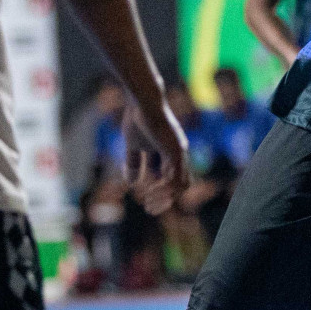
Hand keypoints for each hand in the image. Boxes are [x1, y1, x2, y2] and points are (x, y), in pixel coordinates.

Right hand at [122, 98, 189, 214]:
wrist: (142, 101)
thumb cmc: (137, 118)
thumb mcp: (133, 145)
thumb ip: (133, 163)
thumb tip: (130, 183)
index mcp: (170, 153)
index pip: (170, 178)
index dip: (159, 191)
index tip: (144, 199)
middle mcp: (178, 155)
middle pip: (180, 184)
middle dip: (166, 199)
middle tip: (149, 208)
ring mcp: (179, 153)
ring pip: (180, 185)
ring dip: (164, 197)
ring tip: (148, 204)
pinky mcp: (175, 151)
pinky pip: (174, 178)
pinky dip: (163, 189)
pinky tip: (148, 192)